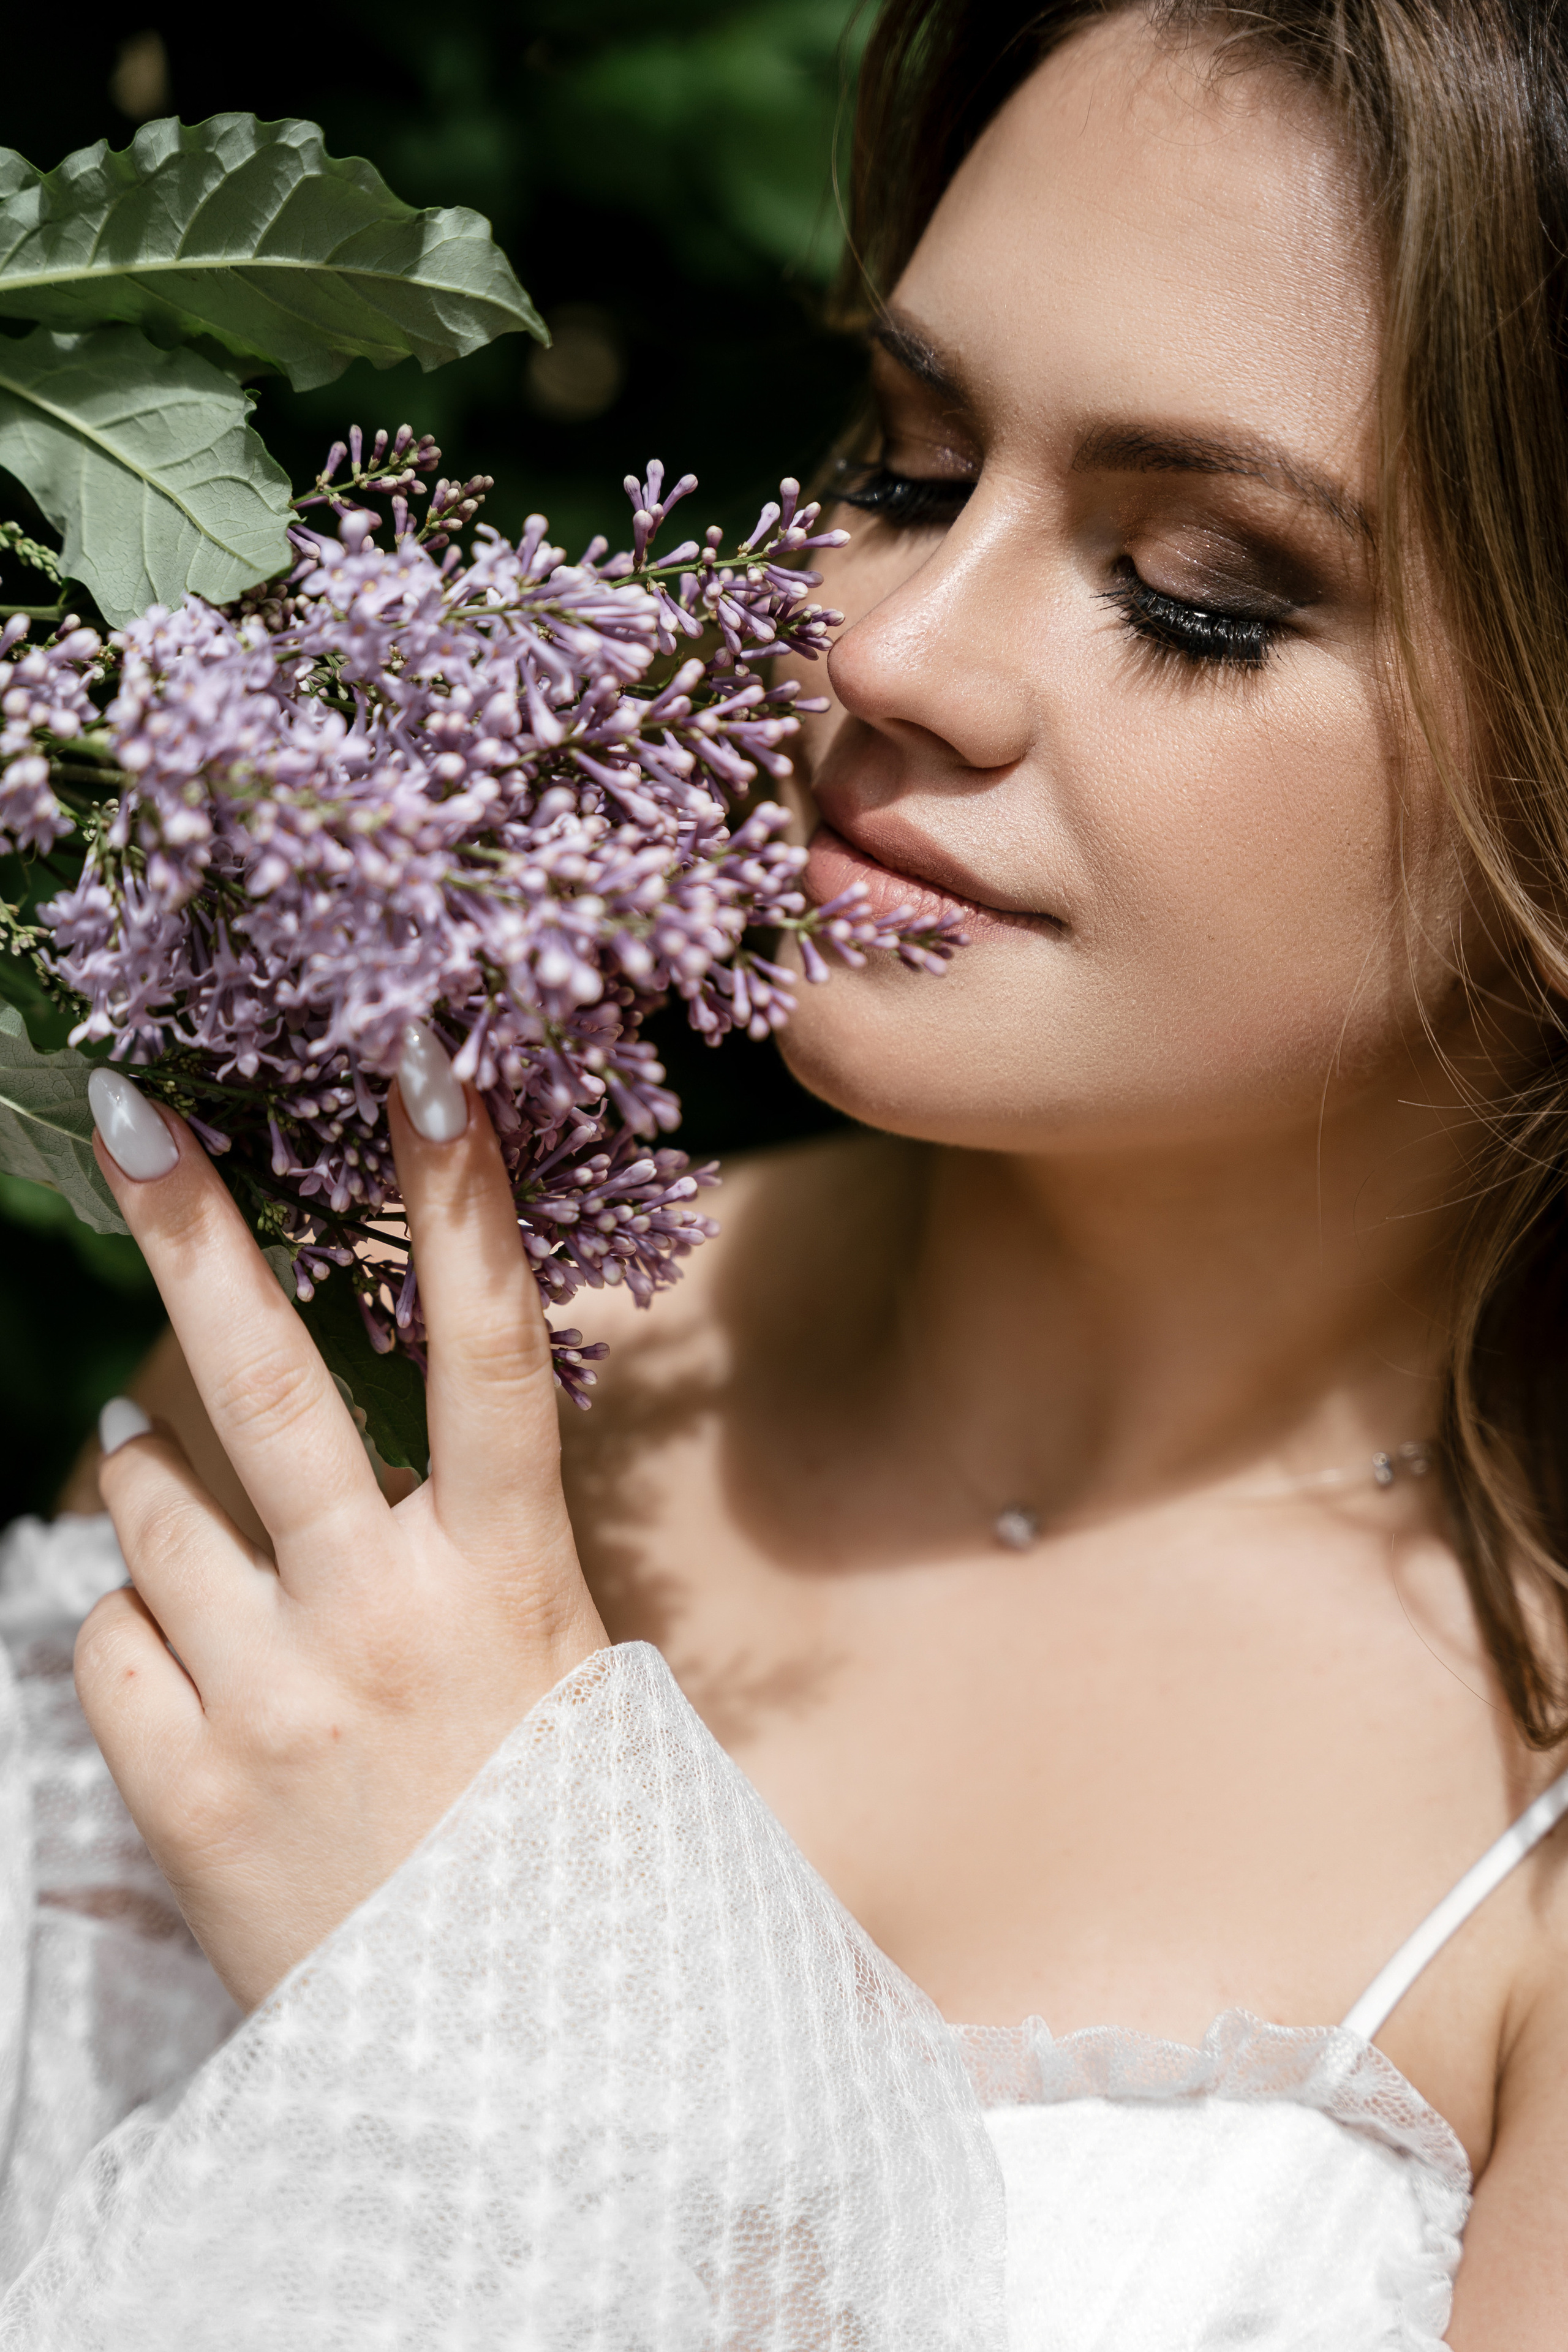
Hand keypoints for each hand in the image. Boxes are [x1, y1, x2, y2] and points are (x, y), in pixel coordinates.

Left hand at [74, 1052, 607, 2009]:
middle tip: (131, 1114)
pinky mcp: (179, 1791)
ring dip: (148, 1469)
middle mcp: (383, 1623)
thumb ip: (449, 1549)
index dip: (462, 1199)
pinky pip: (102, 1638)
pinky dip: (128, 1623)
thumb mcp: (551, 1675)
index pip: (493, 1352)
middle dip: (195, 1236)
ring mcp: (272, 1703)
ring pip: (149, 1508)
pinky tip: (184, 1653)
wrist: (511, 2073)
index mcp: (509, 1585)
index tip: (425, 1064)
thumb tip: (309, 1438)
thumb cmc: (547, 1841)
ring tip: (165, 1460)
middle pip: (271, 1391)